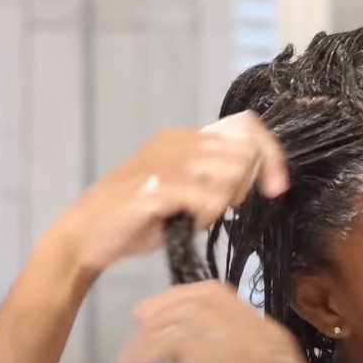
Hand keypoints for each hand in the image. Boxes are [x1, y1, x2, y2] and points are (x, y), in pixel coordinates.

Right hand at [47, 110, 286, 273]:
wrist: (85, 236)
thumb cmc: (139, 217)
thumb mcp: (186, 190)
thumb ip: (218, 177)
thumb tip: (259, 175)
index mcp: (185, 136)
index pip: (246, 126)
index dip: (271, 155)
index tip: (277, 187)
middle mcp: (177, 140)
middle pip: (245, 151)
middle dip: (244, 186)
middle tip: (218, 208)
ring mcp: (165, 160)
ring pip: (230, 173)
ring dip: (223, 202)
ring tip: (199, 216)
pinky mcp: (156, 185)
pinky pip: (207, 197)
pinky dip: (207, 215)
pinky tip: (189, 222)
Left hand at [116, 281, 362, 362]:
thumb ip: (247, 346)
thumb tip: (199, 338)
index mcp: (268, 333)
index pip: (214, 294)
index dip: (172, 297)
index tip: (147, 311)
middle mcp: (254, 346)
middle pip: (188, 313)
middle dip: (150, 325)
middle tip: (131, 342)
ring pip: (173, 342)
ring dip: (139, 353)